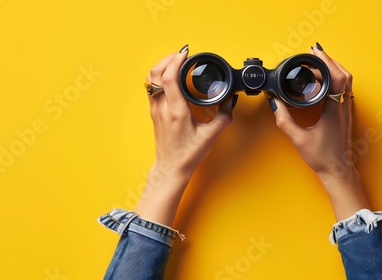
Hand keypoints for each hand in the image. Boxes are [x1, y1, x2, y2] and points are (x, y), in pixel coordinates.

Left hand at [147, 47, 234, 179]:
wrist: (171, 168)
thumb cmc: (187, 155)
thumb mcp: (210, 136)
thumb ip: (223, 117)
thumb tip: (231, 102)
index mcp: (176, 112)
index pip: (169, 79)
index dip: (175, 61)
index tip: (185, 53)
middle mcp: (162, 108)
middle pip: (155, 74)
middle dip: (167, 58)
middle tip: (182, 54)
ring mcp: (155, 110)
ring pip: (150, 79)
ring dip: (161, 66)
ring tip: (176, 61)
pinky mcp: (154, 112)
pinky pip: (151, 87)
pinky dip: (159, 76)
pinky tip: (170, 76)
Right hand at [270, 43, 369, 220]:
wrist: (339, 170)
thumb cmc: (322, 157)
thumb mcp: (299, 139)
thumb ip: (285, 120)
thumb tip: (274, 104)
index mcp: (334, 109)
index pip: (335, 77)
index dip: (325, 62)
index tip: (314, 52)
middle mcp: (343, 107)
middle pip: (344, 75)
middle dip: (329, 60)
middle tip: (315, 53)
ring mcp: (346, 110)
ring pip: (347, 82)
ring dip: (335, 69)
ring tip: (319, 63)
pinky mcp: (345, 115)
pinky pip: (344, 90)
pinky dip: (337, 79)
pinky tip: (325, 81)